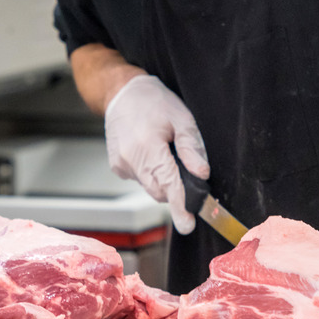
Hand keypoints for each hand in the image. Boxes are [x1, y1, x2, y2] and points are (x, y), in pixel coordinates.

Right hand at [104, 75, 209, 233]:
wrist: (121, 93)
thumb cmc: (154, 101)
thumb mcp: (181, 117)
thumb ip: (191, 147)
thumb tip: (201, 174)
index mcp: (148, 146)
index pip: (169, 183)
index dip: (180, 205)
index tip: (187, 225)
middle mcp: (130, 159)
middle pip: (160, 190)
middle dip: (175, 188)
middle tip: (184, 167)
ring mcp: (121, 165)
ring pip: (151, 187)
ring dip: (163, 178)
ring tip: (164, 151)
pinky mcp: (117, 167)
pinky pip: (141, 179)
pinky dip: (151, 172)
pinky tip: (150, 151)